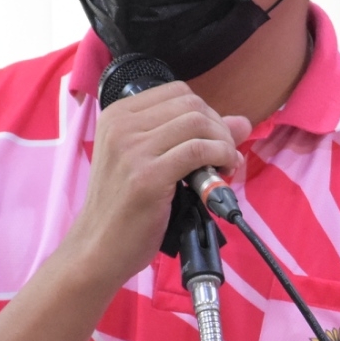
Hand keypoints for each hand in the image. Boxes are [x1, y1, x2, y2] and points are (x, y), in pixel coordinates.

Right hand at [64, 85, 250, 290]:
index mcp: (117, 115)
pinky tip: (221, 174)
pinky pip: (198, 151)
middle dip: (219, 128)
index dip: (206, 113)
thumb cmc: (123, 208)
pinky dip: (221, 157)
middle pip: (192, 106)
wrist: (97, 248)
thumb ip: (191, 136)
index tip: (213, 139)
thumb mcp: (150, 162)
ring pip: (198, 124)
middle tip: (224, 156)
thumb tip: (242, 122)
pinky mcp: (147, 176)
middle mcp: (121, 125)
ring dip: (224, 143)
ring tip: (224, 166)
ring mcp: (132, 150)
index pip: (178, 92)